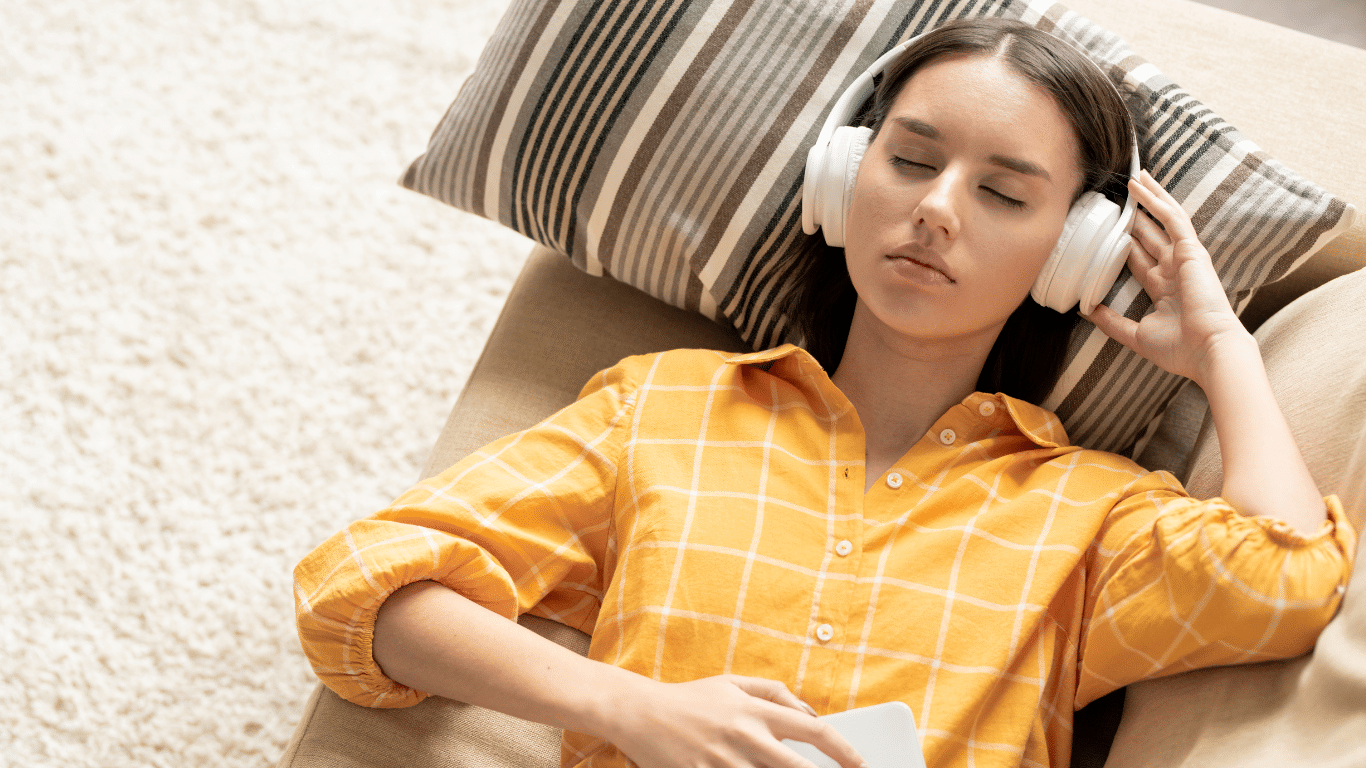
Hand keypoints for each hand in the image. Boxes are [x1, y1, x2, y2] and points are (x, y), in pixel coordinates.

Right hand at [601, 674, 866, 767]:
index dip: (843, 750)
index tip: (859, 763)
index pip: (813, 730)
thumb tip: (810, 711)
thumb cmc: (691, 699)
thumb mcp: (733, 683)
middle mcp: (746, 737)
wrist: (640, 713)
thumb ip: (775, 692)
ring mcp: (725, 762)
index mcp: (756, 711)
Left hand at [1084, 170, 1251, 384]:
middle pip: (1150, 234)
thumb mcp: (1135, 334)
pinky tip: (1144, 185)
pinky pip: (1173, 219)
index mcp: (1162, 288)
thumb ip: (1111, 321)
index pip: (1138, 258)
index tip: (1109, 229)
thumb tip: (1086, 311)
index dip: (1124, 241)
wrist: (1207, 351)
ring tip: (1135, 177)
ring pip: (1164, 219)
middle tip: (1121, 193)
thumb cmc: (1180, 349)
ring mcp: (1183, 258)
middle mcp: (1173, 269)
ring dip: (1149, 197)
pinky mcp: (1192, 251)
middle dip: (1137, 214)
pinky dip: (1159, 201)